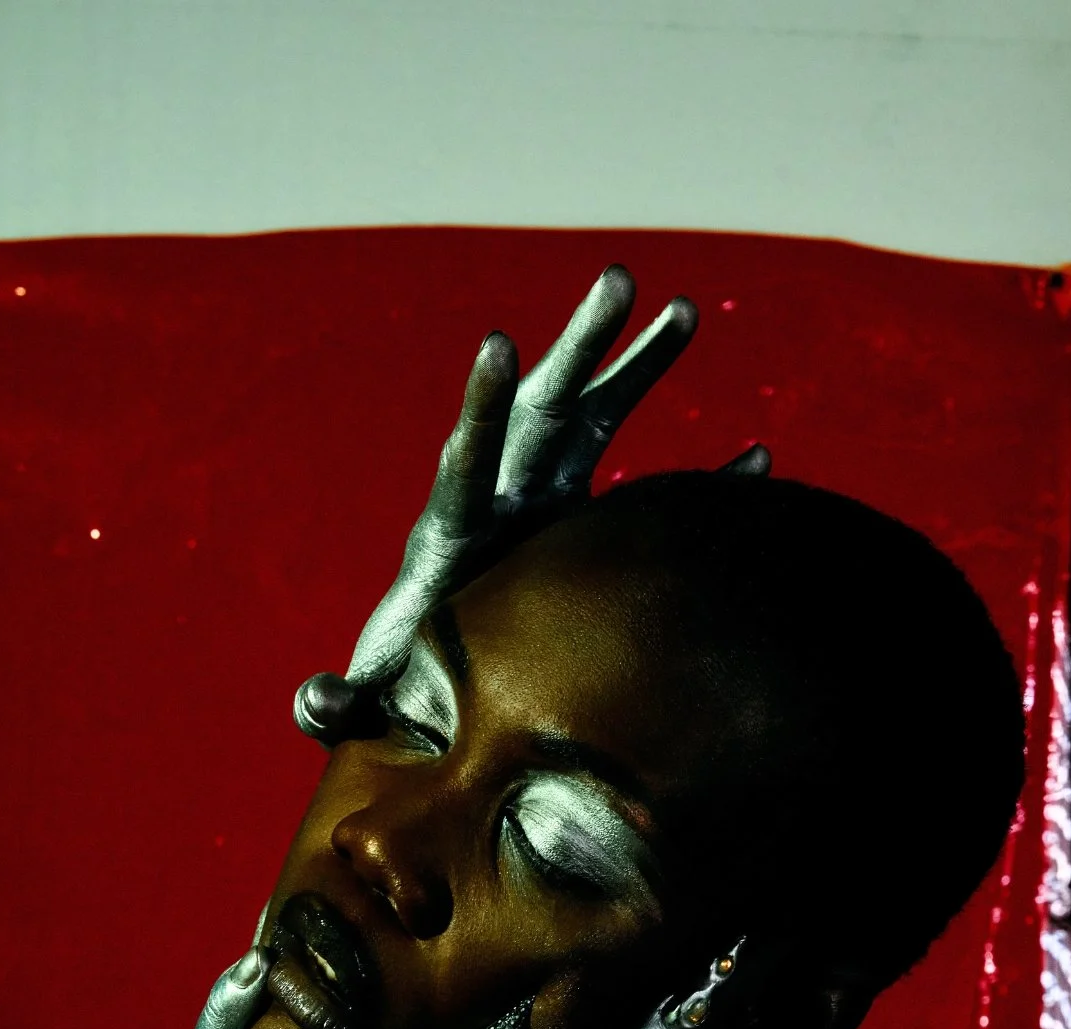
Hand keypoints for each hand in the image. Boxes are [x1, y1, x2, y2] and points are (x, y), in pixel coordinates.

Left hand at [294, 266, 769, 743]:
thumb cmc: (408, 681)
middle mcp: (503, 496)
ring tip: (681, 307)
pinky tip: (758, 458)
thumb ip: (347, 701)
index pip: (466, 458)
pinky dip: (701, 481)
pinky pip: (649, 492)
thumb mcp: (380, 691)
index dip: (480, 405)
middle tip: (619, 279)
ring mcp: (545, 500)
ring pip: (594, 421)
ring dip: (636, 364)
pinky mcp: (581, 522)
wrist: (441, 672)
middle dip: (578, 347)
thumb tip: (311, 707)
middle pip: (541, 410)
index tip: (498, 343)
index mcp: (452, 531)